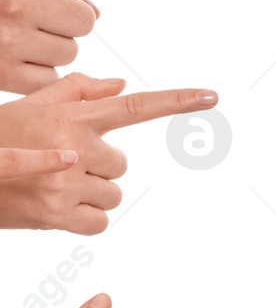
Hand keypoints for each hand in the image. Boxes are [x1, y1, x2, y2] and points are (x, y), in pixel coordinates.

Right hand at [0, 0, 164, 93]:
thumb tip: (94, 16)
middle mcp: (17, 2)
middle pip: (85, 22)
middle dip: (68, 21)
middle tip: (32, 15)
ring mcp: (7, 40)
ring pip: (70, 51)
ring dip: (54, 47)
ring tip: (17, 36)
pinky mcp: (0, 72)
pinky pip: (50, 78)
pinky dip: (39, 73)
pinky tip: (11, 58)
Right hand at [0, 74, 216, 233]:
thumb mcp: (32, 104)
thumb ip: (78, 93)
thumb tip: (120, 86)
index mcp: (74, 117)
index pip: (135, 106)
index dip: (176, 101)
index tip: (211, 96)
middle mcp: (75, 147)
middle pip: (121, 165)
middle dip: (98, 168)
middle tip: (61, 166)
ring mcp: (66, 182)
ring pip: (111, 194)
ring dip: (90, 194)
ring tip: (53, 186)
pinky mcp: (56, 215)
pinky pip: (99, 221)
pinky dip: (84, 219)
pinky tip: (58, 208)